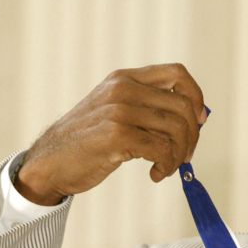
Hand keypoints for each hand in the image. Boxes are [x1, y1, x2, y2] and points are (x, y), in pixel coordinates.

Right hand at [15, 63, 206, 205]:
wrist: (49, 162)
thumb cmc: (85, 142)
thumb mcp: (113, 111)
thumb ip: (145, 108)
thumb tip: (193, 120)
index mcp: (124, 79)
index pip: (177, 73)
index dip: (195, 97)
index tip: (197, 121)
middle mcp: (123, 89)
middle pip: (183, 106)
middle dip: (191, 135)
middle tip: (184, 156)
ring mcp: (119, 110)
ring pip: (176, 129)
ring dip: (179, 155)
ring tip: (166, 167)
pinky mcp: (117, 136)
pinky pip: (162, 150)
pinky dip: (166, 166)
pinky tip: (155, 174)